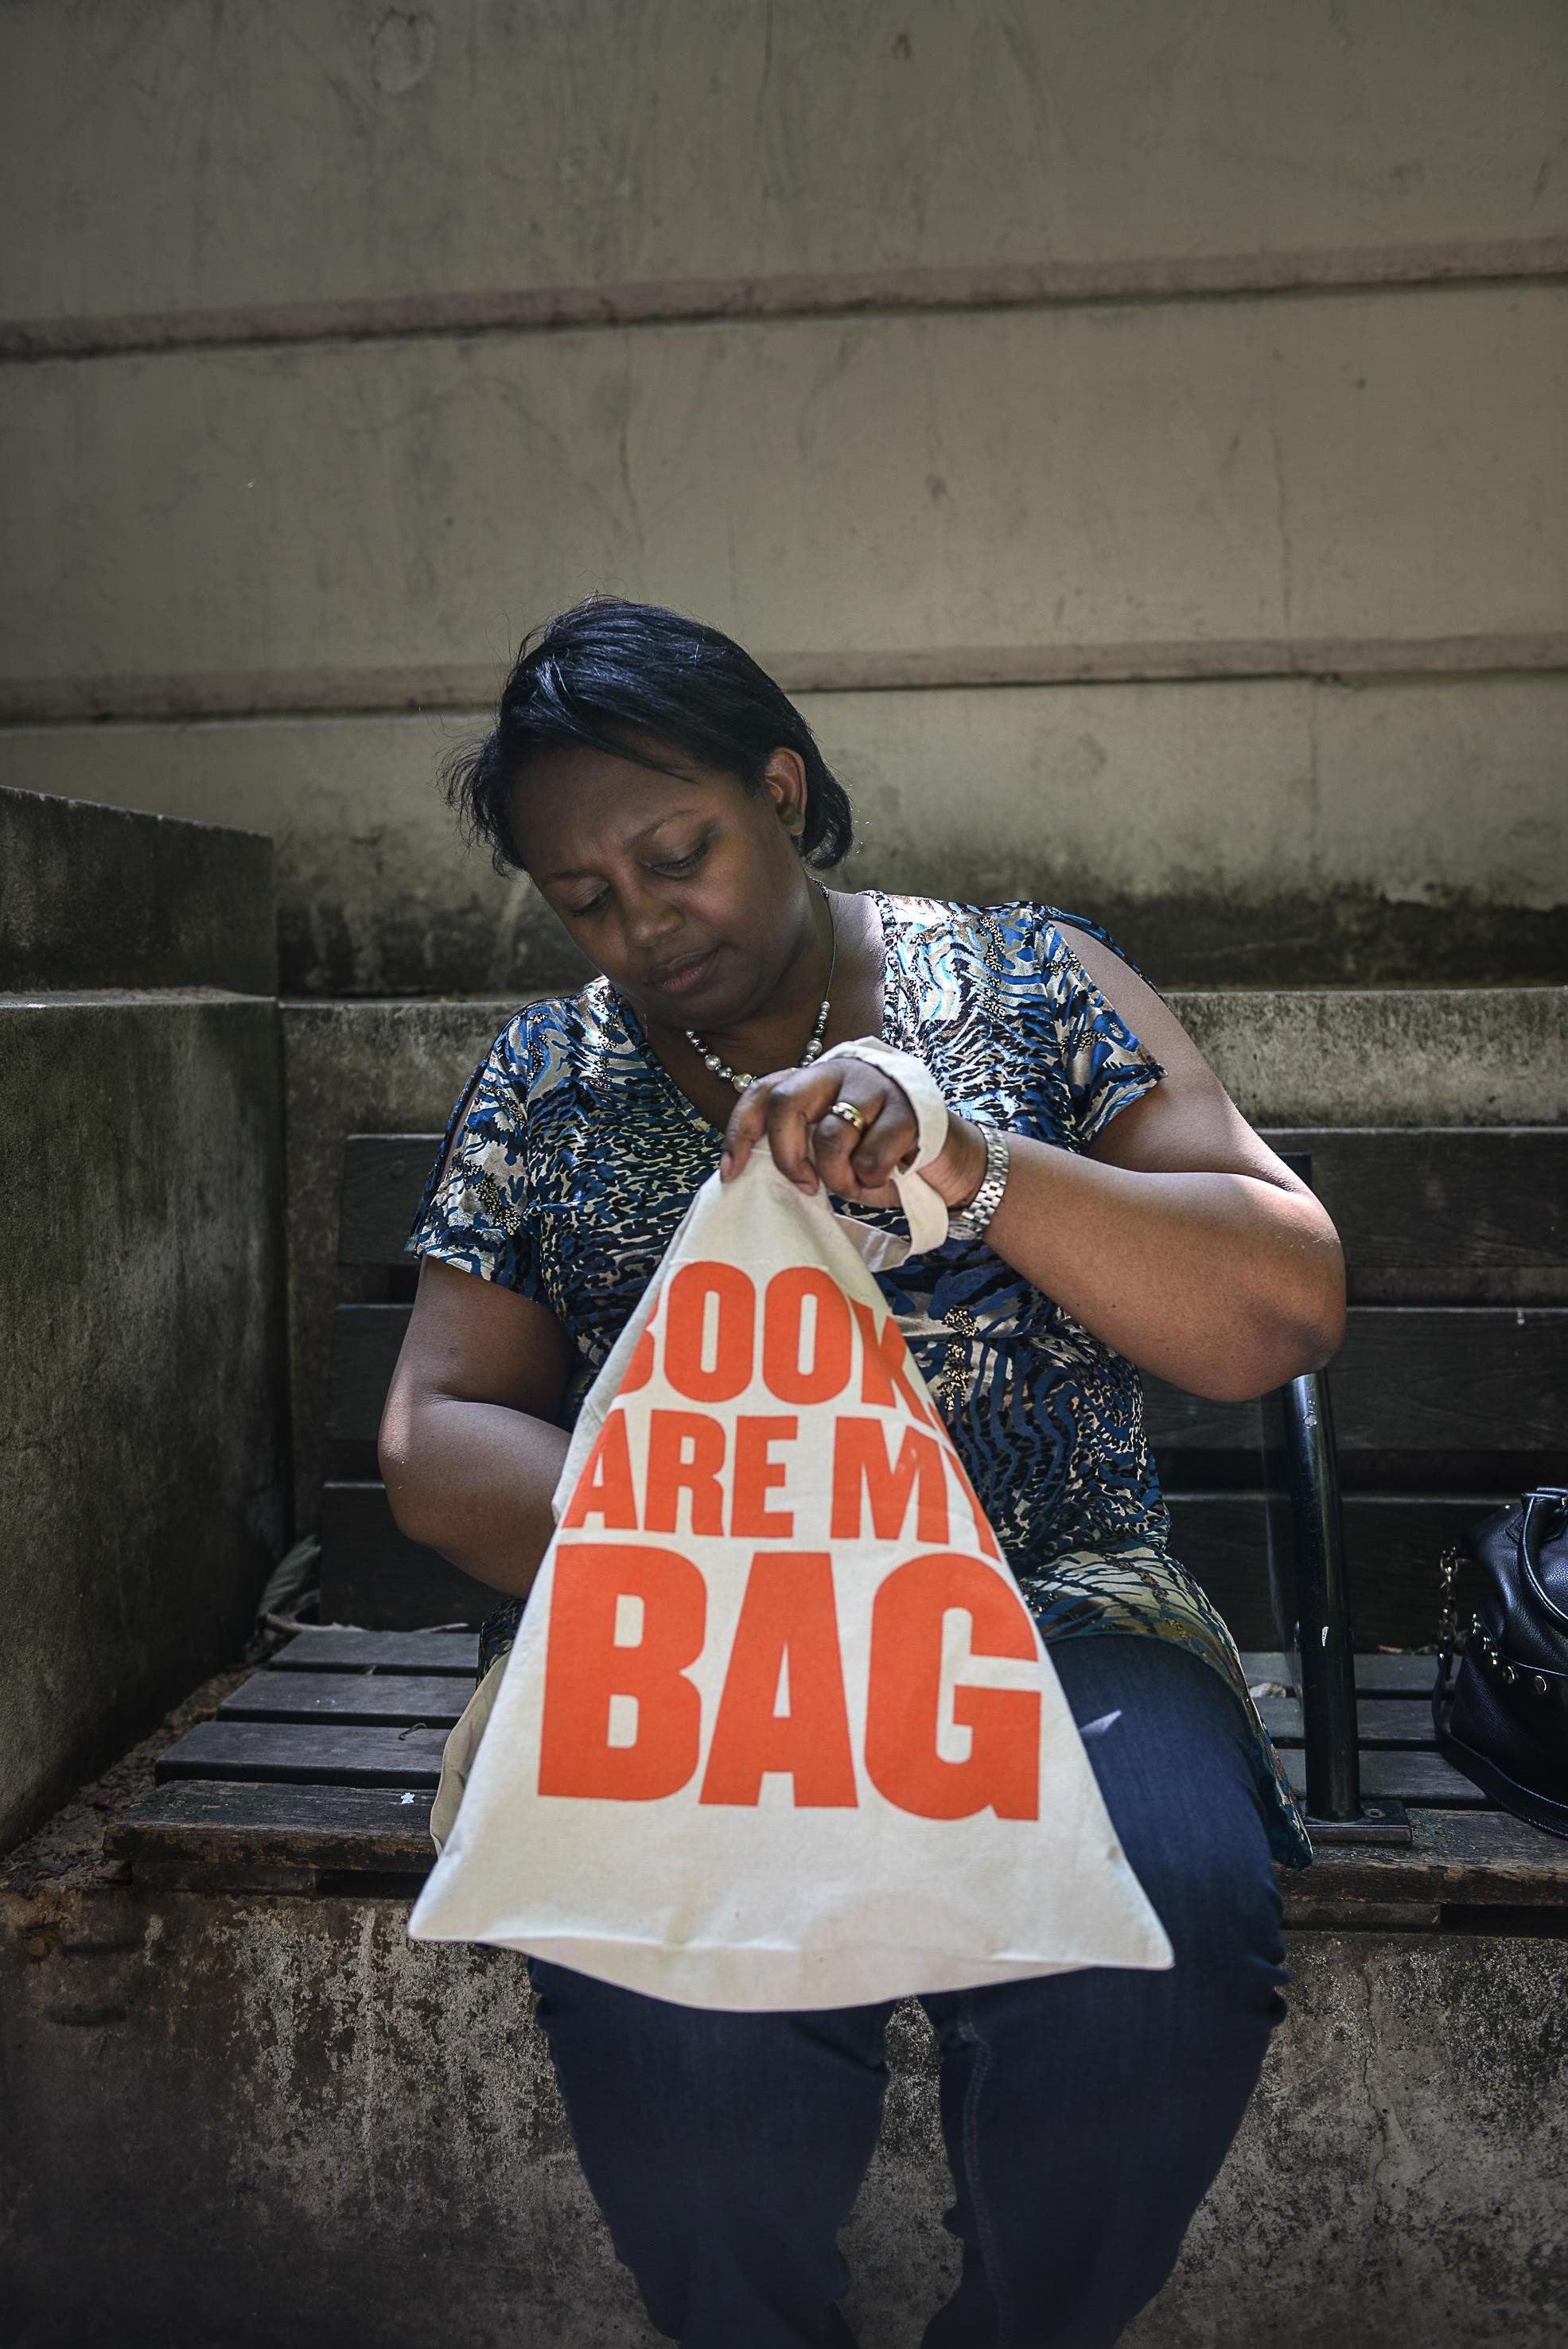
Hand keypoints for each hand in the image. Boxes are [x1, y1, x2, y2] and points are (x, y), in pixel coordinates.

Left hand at [720, 1059, 986, 1211]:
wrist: (946, 1155)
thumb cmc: (878, 1153)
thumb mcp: (830, 1148)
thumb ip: (798, 1147)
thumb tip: (752, 1174)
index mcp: (813, 1080)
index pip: (762, 1092)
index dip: (740, 1130)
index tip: (732, 1172)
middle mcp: (839, 1073)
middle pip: (787, 1102)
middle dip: (787, 1154)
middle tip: (805, 1185)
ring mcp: (874, 1088)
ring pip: (830, 1137)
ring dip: (839, 1178)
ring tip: (856, 1184)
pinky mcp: (907, 1111)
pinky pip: (871, 1157)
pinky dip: (872, 1180)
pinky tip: (887, 1176)